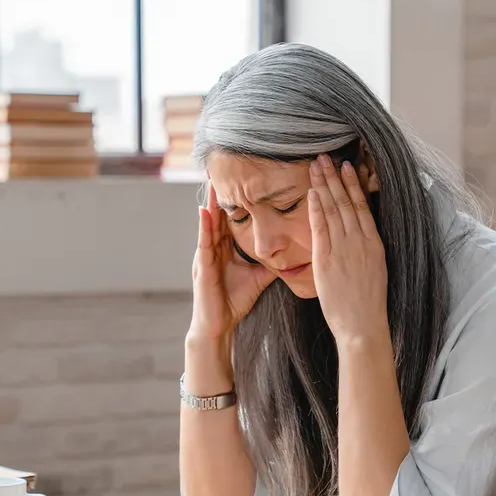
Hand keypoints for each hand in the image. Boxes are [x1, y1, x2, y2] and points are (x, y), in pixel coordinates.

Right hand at [190, 183, 276, 341]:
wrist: (218, 325)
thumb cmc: (233, 302)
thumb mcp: (257, 278)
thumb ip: (270, 263)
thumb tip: (293, 253)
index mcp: (225, 250)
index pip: (229, 220)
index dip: (233, 201)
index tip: (238, 180)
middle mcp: (212, 249)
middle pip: (217, 217)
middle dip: (218, 195)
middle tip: (220, 170)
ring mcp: (205, 257)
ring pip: (208, 225)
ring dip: (210, 203)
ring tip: (212, 183)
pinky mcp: (202, 266)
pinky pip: (203, 242)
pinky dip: (204, 226)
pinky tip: (205, 211)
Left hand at [308, 155, 388, 343]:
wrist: (363, 325)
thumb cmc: (366, 305)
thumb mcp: (372, 272)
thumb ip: (362, 252)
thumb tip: (354, 241)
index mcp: (374, 243)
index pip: (362, 206)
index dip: (352, 185)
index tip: (346, 167)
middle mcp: (361, 241)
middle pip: (347, 201)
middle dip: (335, 177)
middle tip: (325, 155)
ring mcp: (345, 248)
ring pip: (335, 209)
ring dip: (324, 185)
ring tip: (317, 164)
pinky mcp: (329, 259)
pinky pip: (322, 228)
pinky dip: (318, 208)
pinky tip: (313, 192)